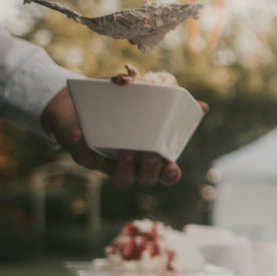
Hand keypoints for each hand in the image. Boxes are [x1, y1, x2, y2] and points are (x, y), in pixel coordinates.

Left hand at [40, 86, 202, 187]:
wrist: (74, 102)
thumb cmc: (116, 102)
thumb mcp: (143, 96)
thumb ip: (168, 100)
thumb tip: (202, 107)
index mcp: (149, 153)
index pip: (166, 174)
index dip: (170, 174)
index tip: (171, 165)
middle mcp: (132, 163)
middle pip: (146, 179)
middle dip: (149, 169)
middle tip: (148, 152)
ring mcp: (108, 163)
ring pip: (121, 180)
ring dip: (124, 168)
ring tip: (125, 150)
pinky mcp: (84, 156)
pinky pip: (86, 159)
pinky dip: (84, 149)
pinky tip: (81, 134)